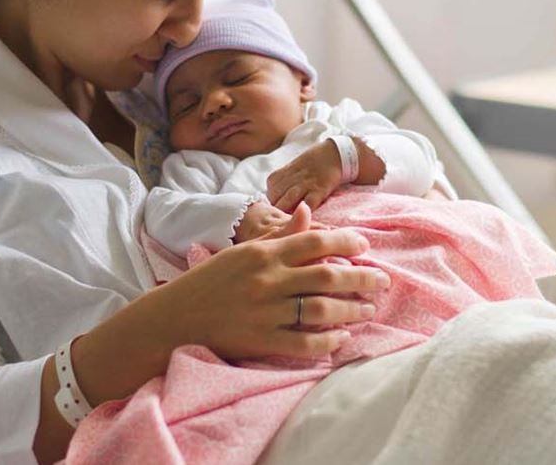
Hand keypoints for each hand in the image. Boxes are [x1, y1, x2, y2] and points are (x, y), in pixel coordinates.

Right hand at [148, 203, 385, 359]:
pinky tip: (341, 339)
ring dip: (351, 310)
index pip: (315, 242)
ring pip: (322, 310)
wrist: (172, 319)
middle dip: (362, 278)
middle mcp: (267, 280)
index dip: (346, 243)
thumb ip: (279, 235)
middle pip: (328, 276)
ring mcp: (265, 312)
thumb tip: (308, 212)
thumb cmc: (211, 282)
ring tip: (368, 310)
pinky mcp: (260, 341)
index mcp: (264, 254)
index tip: (366, 248)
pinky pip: (304, 343)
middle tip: (383, 281)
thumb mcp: (243, 252)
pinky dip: (327, 342)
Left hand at [267, 140, 342, 212]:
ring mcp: (307, 184)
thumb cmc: (315, 161)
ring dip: (285, 210)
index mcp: (286, 171)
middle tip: (280, 215)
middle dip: (275, 206)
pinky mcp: (320, 190)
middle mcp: (294, 177)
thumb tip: (274, 194)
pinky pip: (308, 203)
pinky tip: (301, 215)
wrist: (336, 154)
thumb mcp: (294, 165)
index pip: (270, 187)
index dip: (272, 198)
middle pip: (275, 195)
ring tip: (287, 219)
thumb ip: (283, 178)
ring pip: (288, 199)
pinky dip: (303, 210)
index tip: (278, 203)